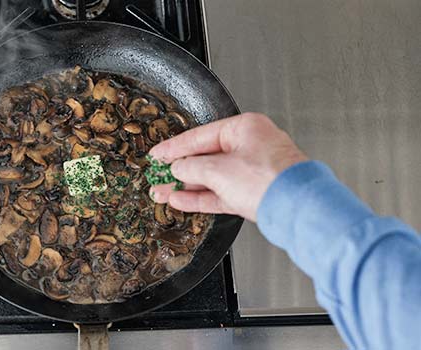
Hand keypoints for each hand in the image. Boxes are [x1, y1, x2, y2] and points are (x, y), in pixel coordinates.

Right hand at [149, 113, 307, 220]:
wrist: (298, 210)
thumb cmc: (269, 180)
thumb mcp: (219, 170)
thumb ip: (192, 167)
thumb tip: (178, 169)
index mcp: (245, 129)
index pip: (200, 136)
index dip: (174, 148)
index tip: (157, 155)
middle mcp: (250, 146)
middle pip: (205, 157)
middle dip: (178, 170)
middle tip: (157, 176)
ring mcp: (252, 171)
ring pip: (211, 178)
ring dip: (186, 186)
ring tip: (162, 192)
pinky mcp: (253, 193)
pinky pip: (220, 193)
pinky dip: (200, 197)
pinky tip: (181, 201)